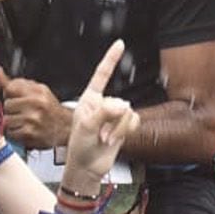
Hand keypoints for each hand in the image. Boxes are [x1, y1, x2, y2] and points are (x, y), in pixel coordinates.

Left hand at [0, 69, 72, 151]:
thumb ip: (16, 83)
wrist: (66, 129)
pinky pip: (10, 133)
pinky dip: (14, 134)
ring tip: (23, 122)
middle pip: (7, 105)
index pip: (10, 88)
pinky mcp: (30, 134)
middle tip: (22, 113)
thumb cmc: (49, 109)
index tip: (16, 98)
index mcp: (38, 91)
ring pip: (6, 120)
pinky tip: (23, 131)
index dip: (9, 94)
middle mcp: (36, 104)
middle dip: (11, 110)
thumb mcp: (36, 91)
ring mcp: (33, 119)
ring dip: (12, 123)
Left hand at [65, 40, 139, 185]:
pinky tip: (115, 139)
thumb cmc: (80, 148)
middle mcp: (102, 104)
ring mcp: (113, 116)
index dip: (111, 59)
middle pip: (119, 102)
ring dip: (118, 129)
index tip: (120, 44)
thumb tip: (123, 106)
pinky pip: (134, 121)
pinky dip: (126, 131)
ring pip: (128, 113)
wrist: (87, 168)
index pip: (101, 74)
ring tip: (105, 139)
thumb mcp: (87, 127)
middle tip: (99, 136)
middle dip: (112, 121)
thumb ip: (104, 112)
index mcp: (89, 99)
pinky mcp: (123, 126)